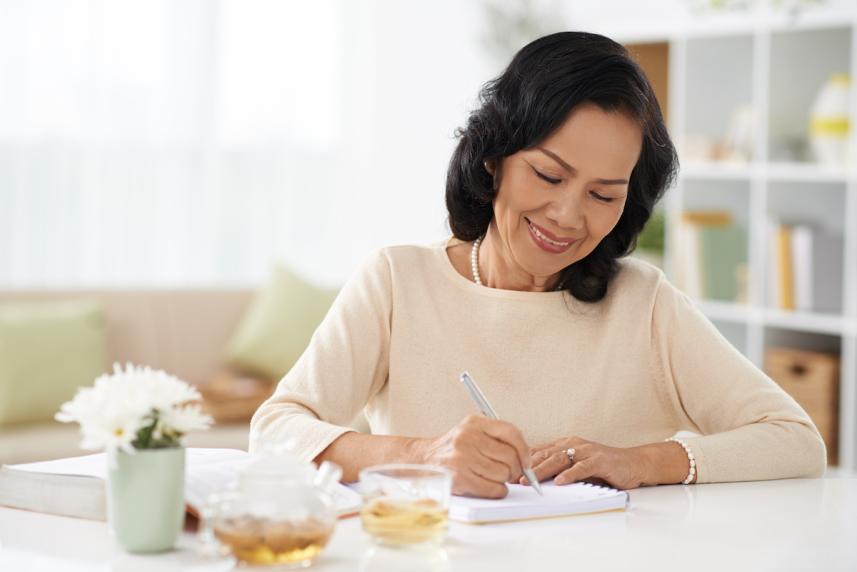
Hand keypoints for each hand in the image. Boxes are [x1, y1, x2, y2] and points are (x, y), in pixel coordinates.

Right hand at [414, 415, 530, 498]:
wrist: (424, 459)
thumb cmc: (455, 448)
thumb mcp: (472, 431)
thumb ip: (497, 438)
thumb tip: (526, 459)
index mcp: (474, 423)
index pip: (511, 432)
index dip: (524, 449)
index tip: (526, 460)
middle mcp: (467, 437)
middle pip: (510, 456)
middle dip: (515, 468)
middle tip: (509, 472)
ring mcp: (461, 458)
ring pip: (502, 474)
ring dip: (503, 480)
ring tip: (494, 477)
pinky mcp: (459, 478)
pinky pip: (492, 489)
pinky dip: (497, 491)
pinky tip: (490, 487)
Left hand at [521, 436, 647, 489]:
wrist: (634, 463)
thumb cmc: (604, 467)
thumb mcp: (577, 466)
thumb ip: (559, 469)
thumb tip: (534, 480)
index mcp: (566, 444)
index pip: (540, 451)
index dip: (524, 461)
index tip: (509, 472)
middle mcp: (574, 444)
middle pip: (546, 454)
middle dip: (528, 467)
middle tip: (514, 478)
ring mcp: (587, 450)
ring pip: (560, 458)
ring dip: (544, 470)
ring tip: (531, 480)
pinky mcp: (600, 460)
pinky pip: (582, 467)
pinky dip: (570, 474)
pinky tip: (560, 481)